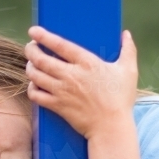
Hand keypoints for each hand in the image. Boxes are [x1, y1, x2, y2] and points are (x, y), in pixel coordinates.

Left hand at [24, 25, 138, 140]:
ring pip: (35, 75)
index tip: (34, 31)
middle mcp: (71, 75)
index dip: (44, 36)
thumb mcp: (129, 71)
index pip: (60, 45)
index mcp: (87, 63)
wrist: (111, 127)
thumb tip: (126, 34)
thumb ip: (128, 50)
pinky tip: (35, 85)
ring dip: (30, 67)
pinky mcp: (57, 106)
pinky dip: (31, 88)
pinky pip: (36, 95)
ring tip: (31, 63)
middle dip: (31, 50)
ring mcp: (62, 91)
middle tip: (30, 46)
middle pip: (41, 59)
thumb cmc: (120, 99)